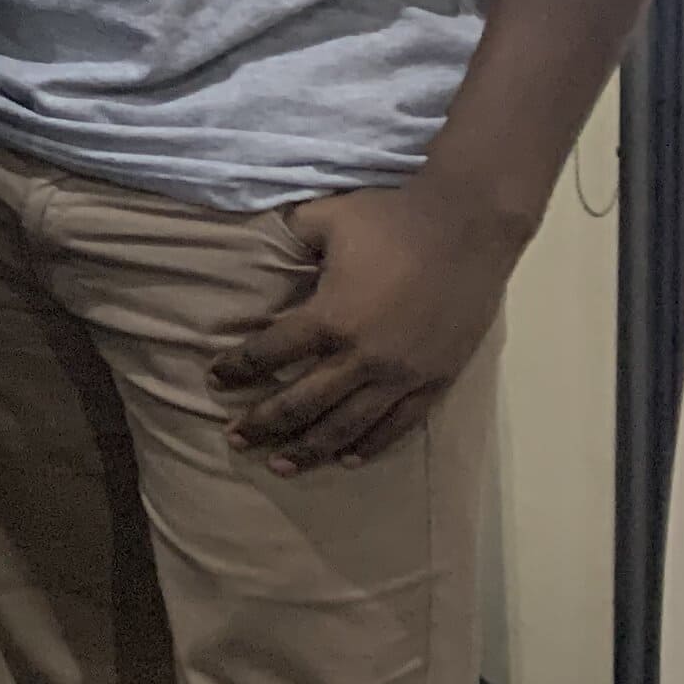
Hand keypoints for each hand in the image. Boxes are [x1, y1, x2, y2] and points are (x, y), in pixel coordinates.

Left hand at [209, 180, 524, 470]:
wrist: (468, 227)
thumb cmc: (391, 217)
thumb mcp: (324, 218)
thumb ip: (289, 237)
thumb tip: (266, 242)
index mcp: (329, 317)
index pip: (269, 353)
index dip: (237, 369)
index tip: (215, 380)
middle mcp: (361, 357)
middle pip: (301, 404)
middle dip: (263, 425)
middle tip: (234, 440)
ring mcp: (401, 375)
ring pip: (347, 427)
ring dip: (310, 449)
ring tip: (280, 465)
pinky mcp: (435, 382)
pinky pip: (397, 426)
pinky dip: (370, 446)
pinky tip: (347, 459)